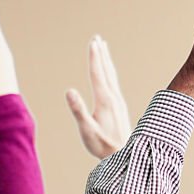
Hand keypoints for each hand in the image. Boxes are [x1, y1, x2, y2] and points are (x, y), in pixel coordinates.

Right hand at [66, 36, 131, 158]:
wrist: (125, 155)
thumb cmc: (103, 145)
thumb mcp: (87, 130)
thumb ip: (78, 110)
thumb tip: (69, 90)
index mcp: (105, 100)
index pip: (97, 74)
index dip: (94, 57)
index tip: (93, 42)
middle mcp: (114, 98)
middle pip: (106, 71)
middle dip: (101, 54)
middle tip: (97, 38)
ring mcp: (119, 102)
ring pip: (112, 76)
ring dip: (106, 61)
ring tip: (103, 49)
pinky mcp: (120, 107)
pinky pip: (114, 84)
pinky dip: (110, 73)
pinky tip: (109, 74)